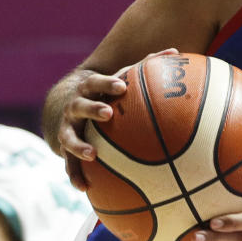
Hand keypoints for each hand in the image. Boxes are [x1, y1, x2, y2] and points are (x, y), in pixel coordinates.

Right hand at [59, 48, 178, 189]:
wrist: (67, 104)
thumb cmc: (105, 91)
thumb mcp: (120, 77)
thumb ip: (146, 65)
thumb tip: (176, 52)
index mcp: (89, 89)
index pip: (96, 82)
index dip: (107, 84)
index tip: (122, 87)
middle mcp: (75, 107)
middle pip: (80, 106)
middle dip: (93, 109)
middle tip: (108, 114)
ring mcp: (68, 128)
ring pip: (69, 137)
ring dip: (79, 145)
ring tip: (93, 155)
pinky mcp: (65, 148)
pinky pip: (69, 164)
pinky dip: (75, 175)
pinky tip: (84, 188)